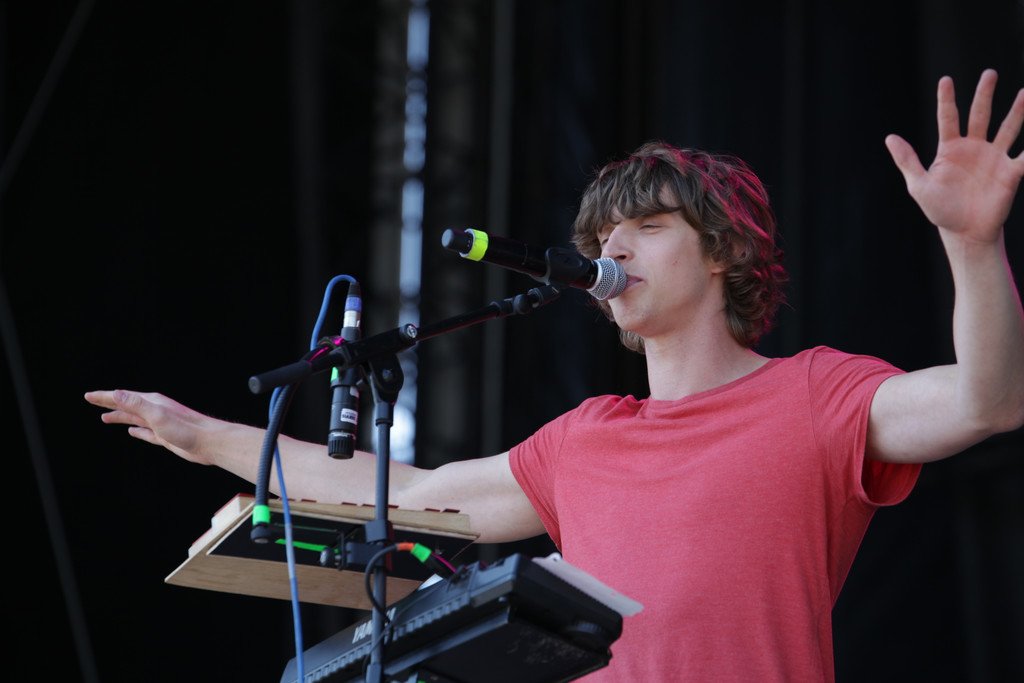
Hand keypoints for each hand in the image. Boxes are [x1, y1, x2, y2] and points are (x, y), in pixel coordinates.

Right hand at [84, 390, 213, 464]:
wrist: (210, 443)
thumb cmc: (187, 429)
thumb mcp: (157, 415)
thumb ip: (137, 404)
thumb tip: (116, 393)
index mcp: (152, 403)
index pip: (123, 397)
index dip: (104, 397)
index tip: (88, 396)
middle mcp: (156, 411)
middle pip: (127, 405)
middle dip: (109, 403)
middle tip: (92, 401)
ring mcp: (161, 424)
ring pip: (135, 419)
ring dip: (120, 417)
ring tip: (106, 418)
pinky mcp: (167, 437)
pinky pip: (147, 433)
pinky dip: (137, 432)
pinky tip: (132, 432)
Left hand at [885, 69, 1023, 243]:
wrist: (964, 232)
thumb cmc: (940, 209)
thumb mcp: (919, 186)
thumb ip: (907, 161)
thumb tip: (890, 137)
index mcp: (950, 149)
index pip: (948, 119)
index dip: (946, 100)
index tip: (945, 80)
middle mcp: (974, 148)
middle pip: (980, 115)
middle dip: (984, 94)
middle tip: (989, 73)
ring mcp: (994, 157)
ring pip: (1008, 128)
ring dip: (1018, 111)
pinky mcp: (1010, 172)